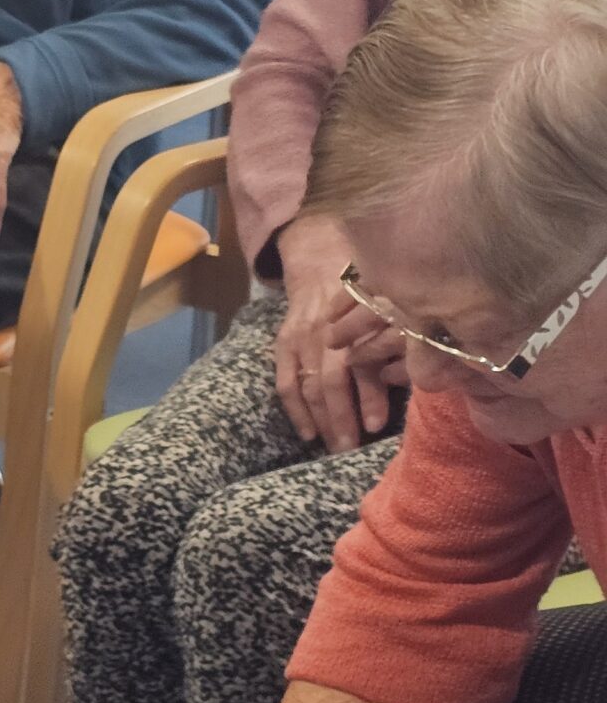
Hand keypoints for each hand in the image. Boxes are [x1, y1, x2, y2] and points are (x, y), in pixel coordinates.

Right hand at [273, 213, 403, 451]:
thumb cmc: (363, 285)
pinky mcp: (284, 341)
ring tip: (332, 446)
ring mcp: (300, 335)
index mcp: (352, 319)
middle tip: (349, 449)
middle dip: (339, 419)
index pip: (355, 367)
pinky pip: (284, 379)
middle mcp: (323, 329)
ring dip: (319, 419)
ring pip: (306, 384)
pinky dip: (294, 408)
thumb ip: (395, 343)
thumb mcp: (386, 307)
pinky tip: (307, 432)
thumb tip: (418, 380)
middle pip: (328, 382)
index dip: (364, 399)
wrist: (318, 252)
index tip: (375, 429)